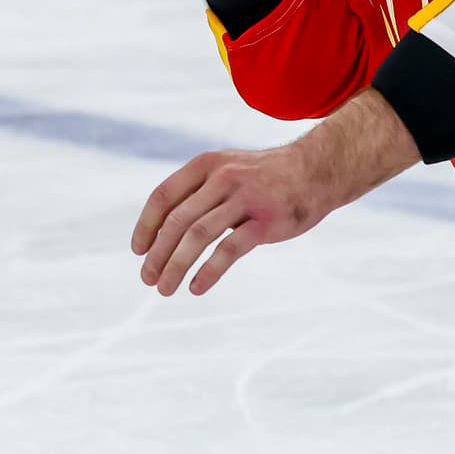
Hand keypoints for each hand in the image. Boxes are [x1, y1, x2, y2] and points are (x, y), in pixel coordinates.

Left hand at [132, 143, 325, 295]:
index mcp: (206, 165)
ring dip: (175, 266)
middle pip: (177, 220)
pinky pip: (229, 250)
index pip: (163, 196)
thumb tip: (162, 230)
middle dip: (157, 253)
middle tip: (147, 278)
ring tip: (164, 289)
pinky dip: (208, 271)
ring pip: (198, 236)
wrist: (316, 170)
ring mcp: (244, 198)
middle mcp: (222, 178)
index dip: (146, 225)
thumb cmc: (264, 177)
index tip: (138, 250)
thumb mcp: (227, 170)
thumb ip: (198, 192)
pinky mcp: (265, 221)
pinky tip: (196, 288)